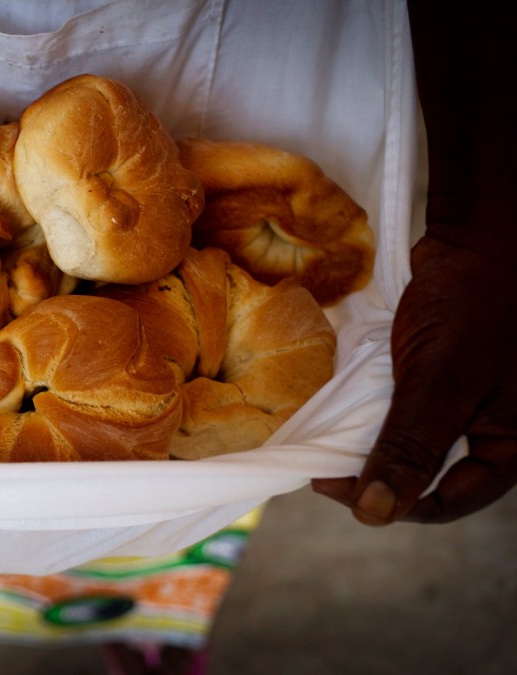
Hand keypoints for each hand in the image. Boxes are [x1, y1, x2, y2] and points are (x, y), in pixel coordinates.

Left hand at [312, 235, 516, 523]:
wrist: (481, 236)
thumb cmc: (475, 304)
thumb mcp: (439, 382)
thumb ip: (411, 447)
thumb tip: (375, 513)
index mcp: (513, 445)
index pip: (448, 501)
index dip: (392, 503)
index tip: (332, 486)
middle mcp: (493, 430)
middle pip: (428, 474)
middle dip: (378, 472)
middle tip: (324, 463)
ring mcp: (468, 402)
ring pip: (413, 441)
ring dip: (372, 442)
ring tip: (328, 437)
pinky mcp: (443, 376)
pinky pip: (407, 408)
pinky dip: (376, 412)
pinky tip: (344, 408)